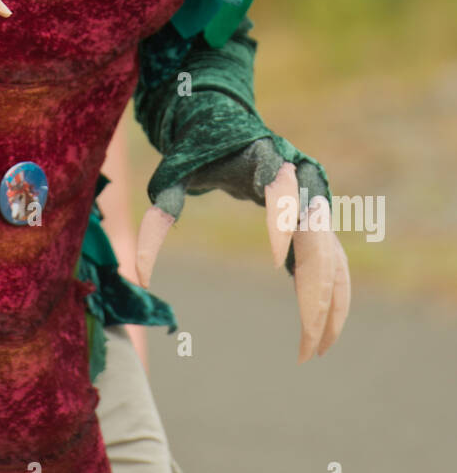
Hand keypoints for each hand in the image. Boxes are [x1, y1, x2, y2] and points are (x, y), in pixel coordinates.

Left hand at [136, 140, 349, 362]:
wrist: (225, 120)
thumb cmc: (195, 151)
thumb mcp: (170, 177)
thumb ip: (158, 217)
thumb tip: (139, 276)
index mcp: (263, 158)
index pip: (281, 187)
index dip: (282, 219)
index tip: (275, 256)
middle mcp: (299, 178)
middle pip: (317, 236)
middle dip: (316, 290)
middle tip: (305, 338)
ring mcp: (313, 200)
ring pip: (334, 256)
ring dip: (331, 305)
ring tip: (315, 352)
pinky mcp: (314, 221)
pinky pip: (333, 263)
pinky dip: (332, 298)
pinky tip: (321, 336)